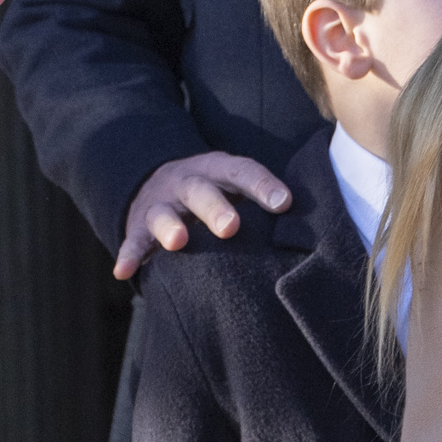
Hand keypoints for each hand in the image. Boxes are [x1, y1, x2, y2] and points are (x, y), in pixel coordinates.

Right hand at [115, 152, 293, 280]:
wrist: (160, 180)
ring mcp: (161, 203)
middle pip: (201, 191)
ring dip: (169, 227)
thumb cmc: (218, 193)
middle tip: (231, 227)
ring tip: (177, 242)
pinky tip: (124, 271)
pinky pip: (132, 238)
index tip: (283, 203)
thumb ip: (265, 202)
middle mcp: (189, 182)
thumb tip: (317, 232)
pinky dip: (128, 254)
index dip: (263, 186)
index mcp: (219, 170)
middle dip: (215, 208)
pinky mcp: (138, 224)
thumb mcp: (238, 187)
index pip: (243, 172)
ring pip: (164, 213)